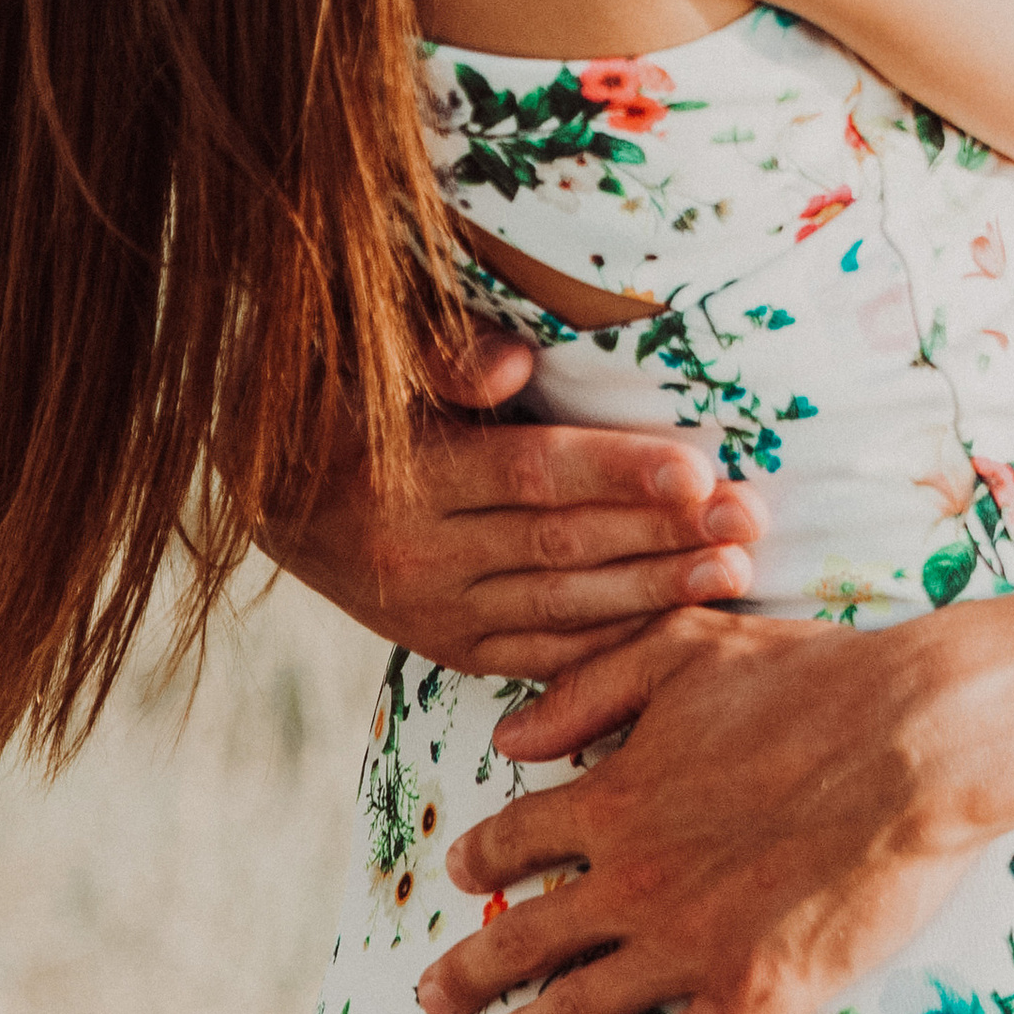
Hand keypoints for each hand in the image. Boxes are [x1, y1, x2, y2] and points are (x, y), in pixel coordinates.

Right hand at [260, 329, 765, 675]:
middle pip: (563, 544)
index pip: (532, 473)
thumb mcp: (363, 361)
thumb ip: (439, 358)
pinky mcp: (446, 646)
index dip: (618, 473)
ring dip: (655, 591)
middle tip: (750, 518)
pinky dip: (605, 647)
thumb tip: (514, 360)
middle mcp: (420, 557)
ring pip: (562, 606)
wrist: (263, 495)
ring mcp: (434, 613)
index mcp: (406, 478)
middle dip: (665, 533)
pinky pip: (537, 655)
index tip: (699, 469)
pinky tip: (672, 632)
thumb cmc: (333, 402)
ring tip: (735, 572)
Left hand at [414, 609, 973, 1013]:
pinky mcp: (748, 994)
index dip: (481, 860)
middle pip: (522, 939)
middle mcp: (631, 880)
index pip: (517, 838)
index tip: (460, 876)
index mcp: (615, 796)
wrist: (915, 741)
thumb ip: (588, 688)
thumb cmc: (812, 679)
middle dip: (466, 973)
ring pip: (571, 1011)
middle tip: (428, 999)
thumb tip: (508, 737)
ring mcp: (685, 944)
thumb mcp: (685, 647)